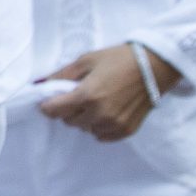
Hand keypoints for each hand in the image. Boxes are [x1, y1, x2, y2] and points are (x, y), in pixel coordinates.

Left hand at [39, 43, 181, 140]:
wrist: (155, 66)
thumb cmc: (119, 59)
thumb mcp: (86, 61)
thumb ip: (61, 75)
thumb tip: (40, 85)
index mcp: (87, 96)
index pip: (53, 111)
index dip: (48, 104)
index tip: (51, 99)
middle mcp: (99, 114)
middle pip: (68, 121)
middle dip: (68, 109)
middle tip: (78, 95)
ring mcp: (114, 125)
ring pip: (85, 129)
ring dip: (84, 118)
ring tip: (96, 101)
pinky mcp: (126, 131)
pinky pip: (101, 136)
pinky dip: (99, 126)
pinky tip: (106, 111)